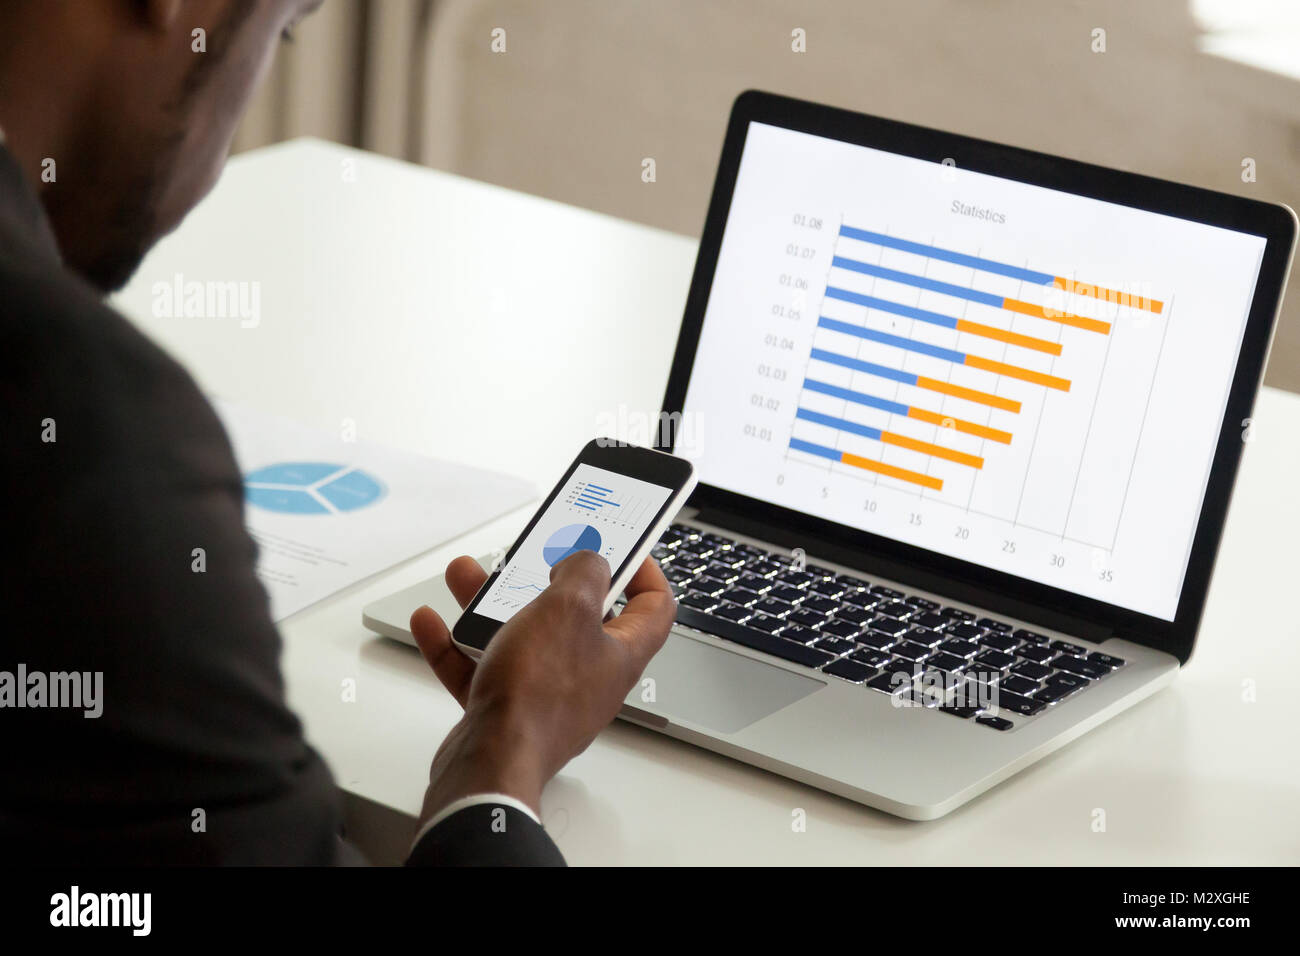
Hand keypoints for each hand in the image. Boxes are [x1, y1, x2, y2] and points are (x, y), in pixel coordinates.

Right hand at [409, 550, 675, 826]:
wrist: (491, 764)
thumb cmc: (537, 695)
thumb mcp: (569, 608)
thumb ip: (584, 572)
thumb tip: (589, 561)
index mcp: (620, 653)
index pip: (654, 607)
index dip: (644, 572)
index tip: (621, 548)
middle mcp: (588, 675)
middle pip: (575, 617)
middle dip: (543, 580)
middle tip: (527, 558)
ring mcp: (546, 695)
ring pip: (521, 637)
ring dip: (489, 605)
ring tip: (464, 577)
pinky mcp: (506, 711)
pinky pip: (482, 668)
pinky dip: (457, 644)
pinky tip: (432, 624)